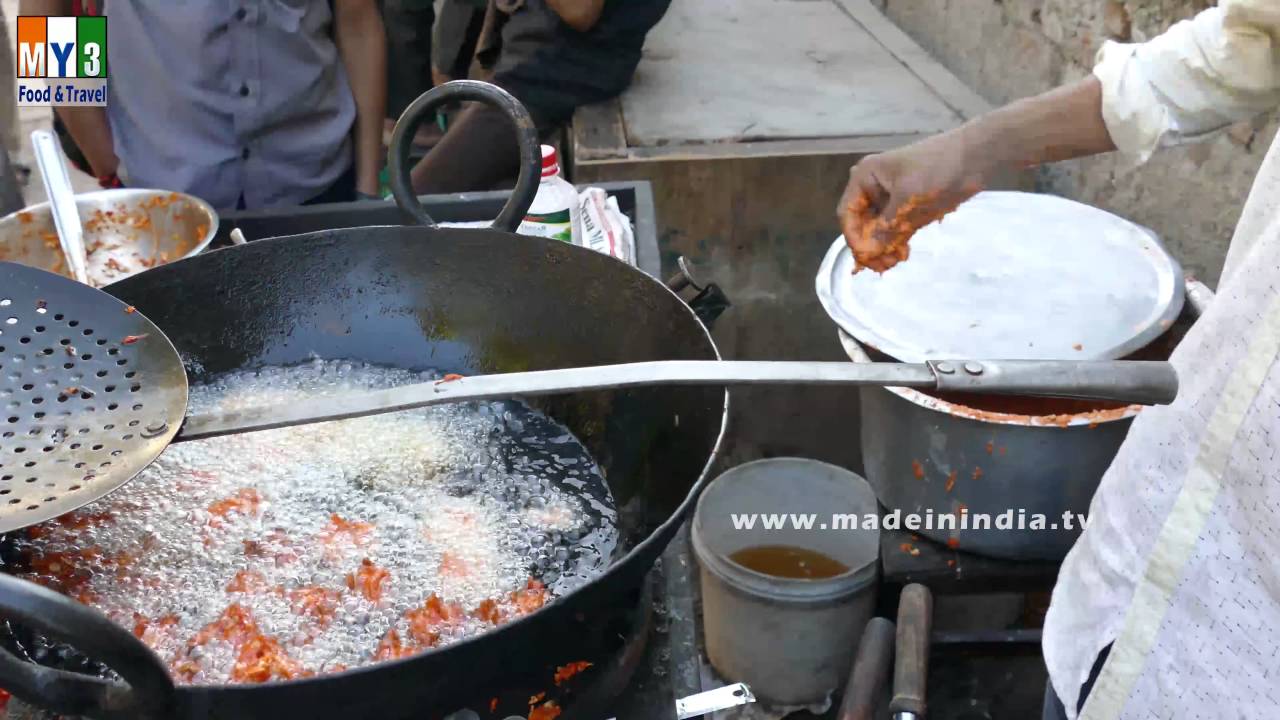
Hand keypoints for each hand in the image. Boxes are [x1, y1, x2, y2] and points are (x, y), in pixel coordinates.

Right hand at [837, 126, 994, 271]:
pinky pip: (895, 229)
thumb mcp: (908, 199)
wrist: (975, 156)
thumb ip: (886, 227)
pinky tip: (902, 254)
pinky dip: (896, 242)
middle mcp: (874, 187)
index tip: (865, 257)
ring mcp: (892, 198)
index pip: (848, 212)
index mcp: (866, 177)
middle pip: (862, 223)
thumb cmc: (937, 169)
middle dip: (869, 245)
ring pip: (878, 229)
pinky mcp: (910, 206)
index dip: (853, 237)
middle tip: (881, 265)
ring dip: (883, 247)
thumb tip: (869, 252)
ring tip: (893, 262)